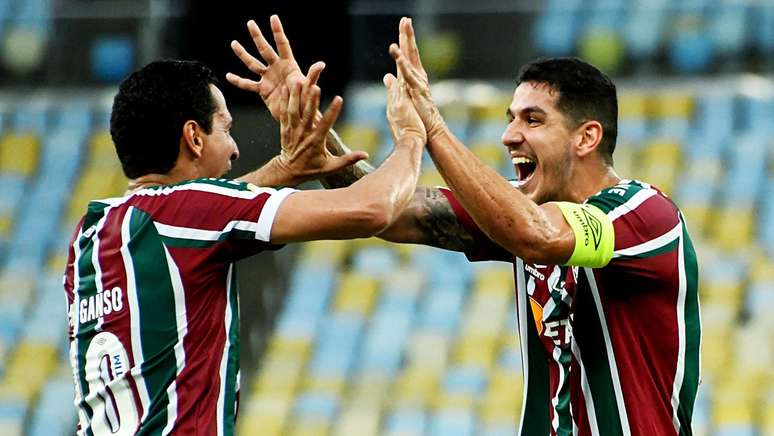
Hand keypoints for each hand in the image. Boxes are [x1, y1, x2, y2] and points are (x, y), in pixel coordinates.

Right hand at [227, 15, 322, 120]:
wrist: (299, 115)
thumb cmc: (307, 100)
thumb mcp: (309, 87)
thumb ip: (312, 76)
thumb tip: (321, 64)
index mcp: (289, 65)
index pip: (282, 45)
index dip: (278, 31)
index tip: (273, 17)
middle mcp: (277, 68)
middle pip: (265, 49)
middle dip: (257, 36)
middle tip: (250, 23)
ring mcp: (268, 78)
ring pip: (253, 64)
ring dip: (243, 54)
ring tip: (233, 43)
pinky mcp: (263, 90)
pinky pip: (248, 84)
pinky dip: (238, 81)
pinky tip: (228, 76)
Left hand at [276, 79, 367, 183]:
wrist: (288, 171)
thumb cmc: (312, 169)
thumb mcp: (331, 167)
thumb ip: (348, 160)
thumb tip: (366, 155)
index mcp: (316, 141)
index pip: (326, 124)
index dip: (333, 111)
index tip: (340, 98)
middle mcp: (303, 134)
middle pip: (308, 114)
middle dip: (311, 100)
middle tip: (315, 85)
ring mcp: (292, 130)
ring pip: (293, 110)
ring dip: (295, 96)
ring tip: (298, 81)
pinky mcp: (284, 128)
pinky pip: (284, 112)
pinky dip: (284, 100)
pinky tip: (286, 88)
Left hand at [390, 17, 445, 140]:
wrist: (428, 131)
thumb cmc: (418, 117)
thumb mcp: (402, 98)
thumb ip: (395, 85)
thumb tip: (387, 76)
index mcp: (413, 78)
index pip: (407, 56)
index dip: (405, 41)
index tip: (404, 25)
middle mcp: (418, 77)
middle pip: (411, 52)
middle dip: (408, 35)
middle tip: (406, 19)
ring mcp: (419, 83)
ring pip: (410, 60)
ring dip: (407, 43)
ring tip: (404, 29)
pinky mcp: (417, 91)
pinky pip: (409, 75)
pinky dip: (402, 64)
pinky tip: (397, 53)